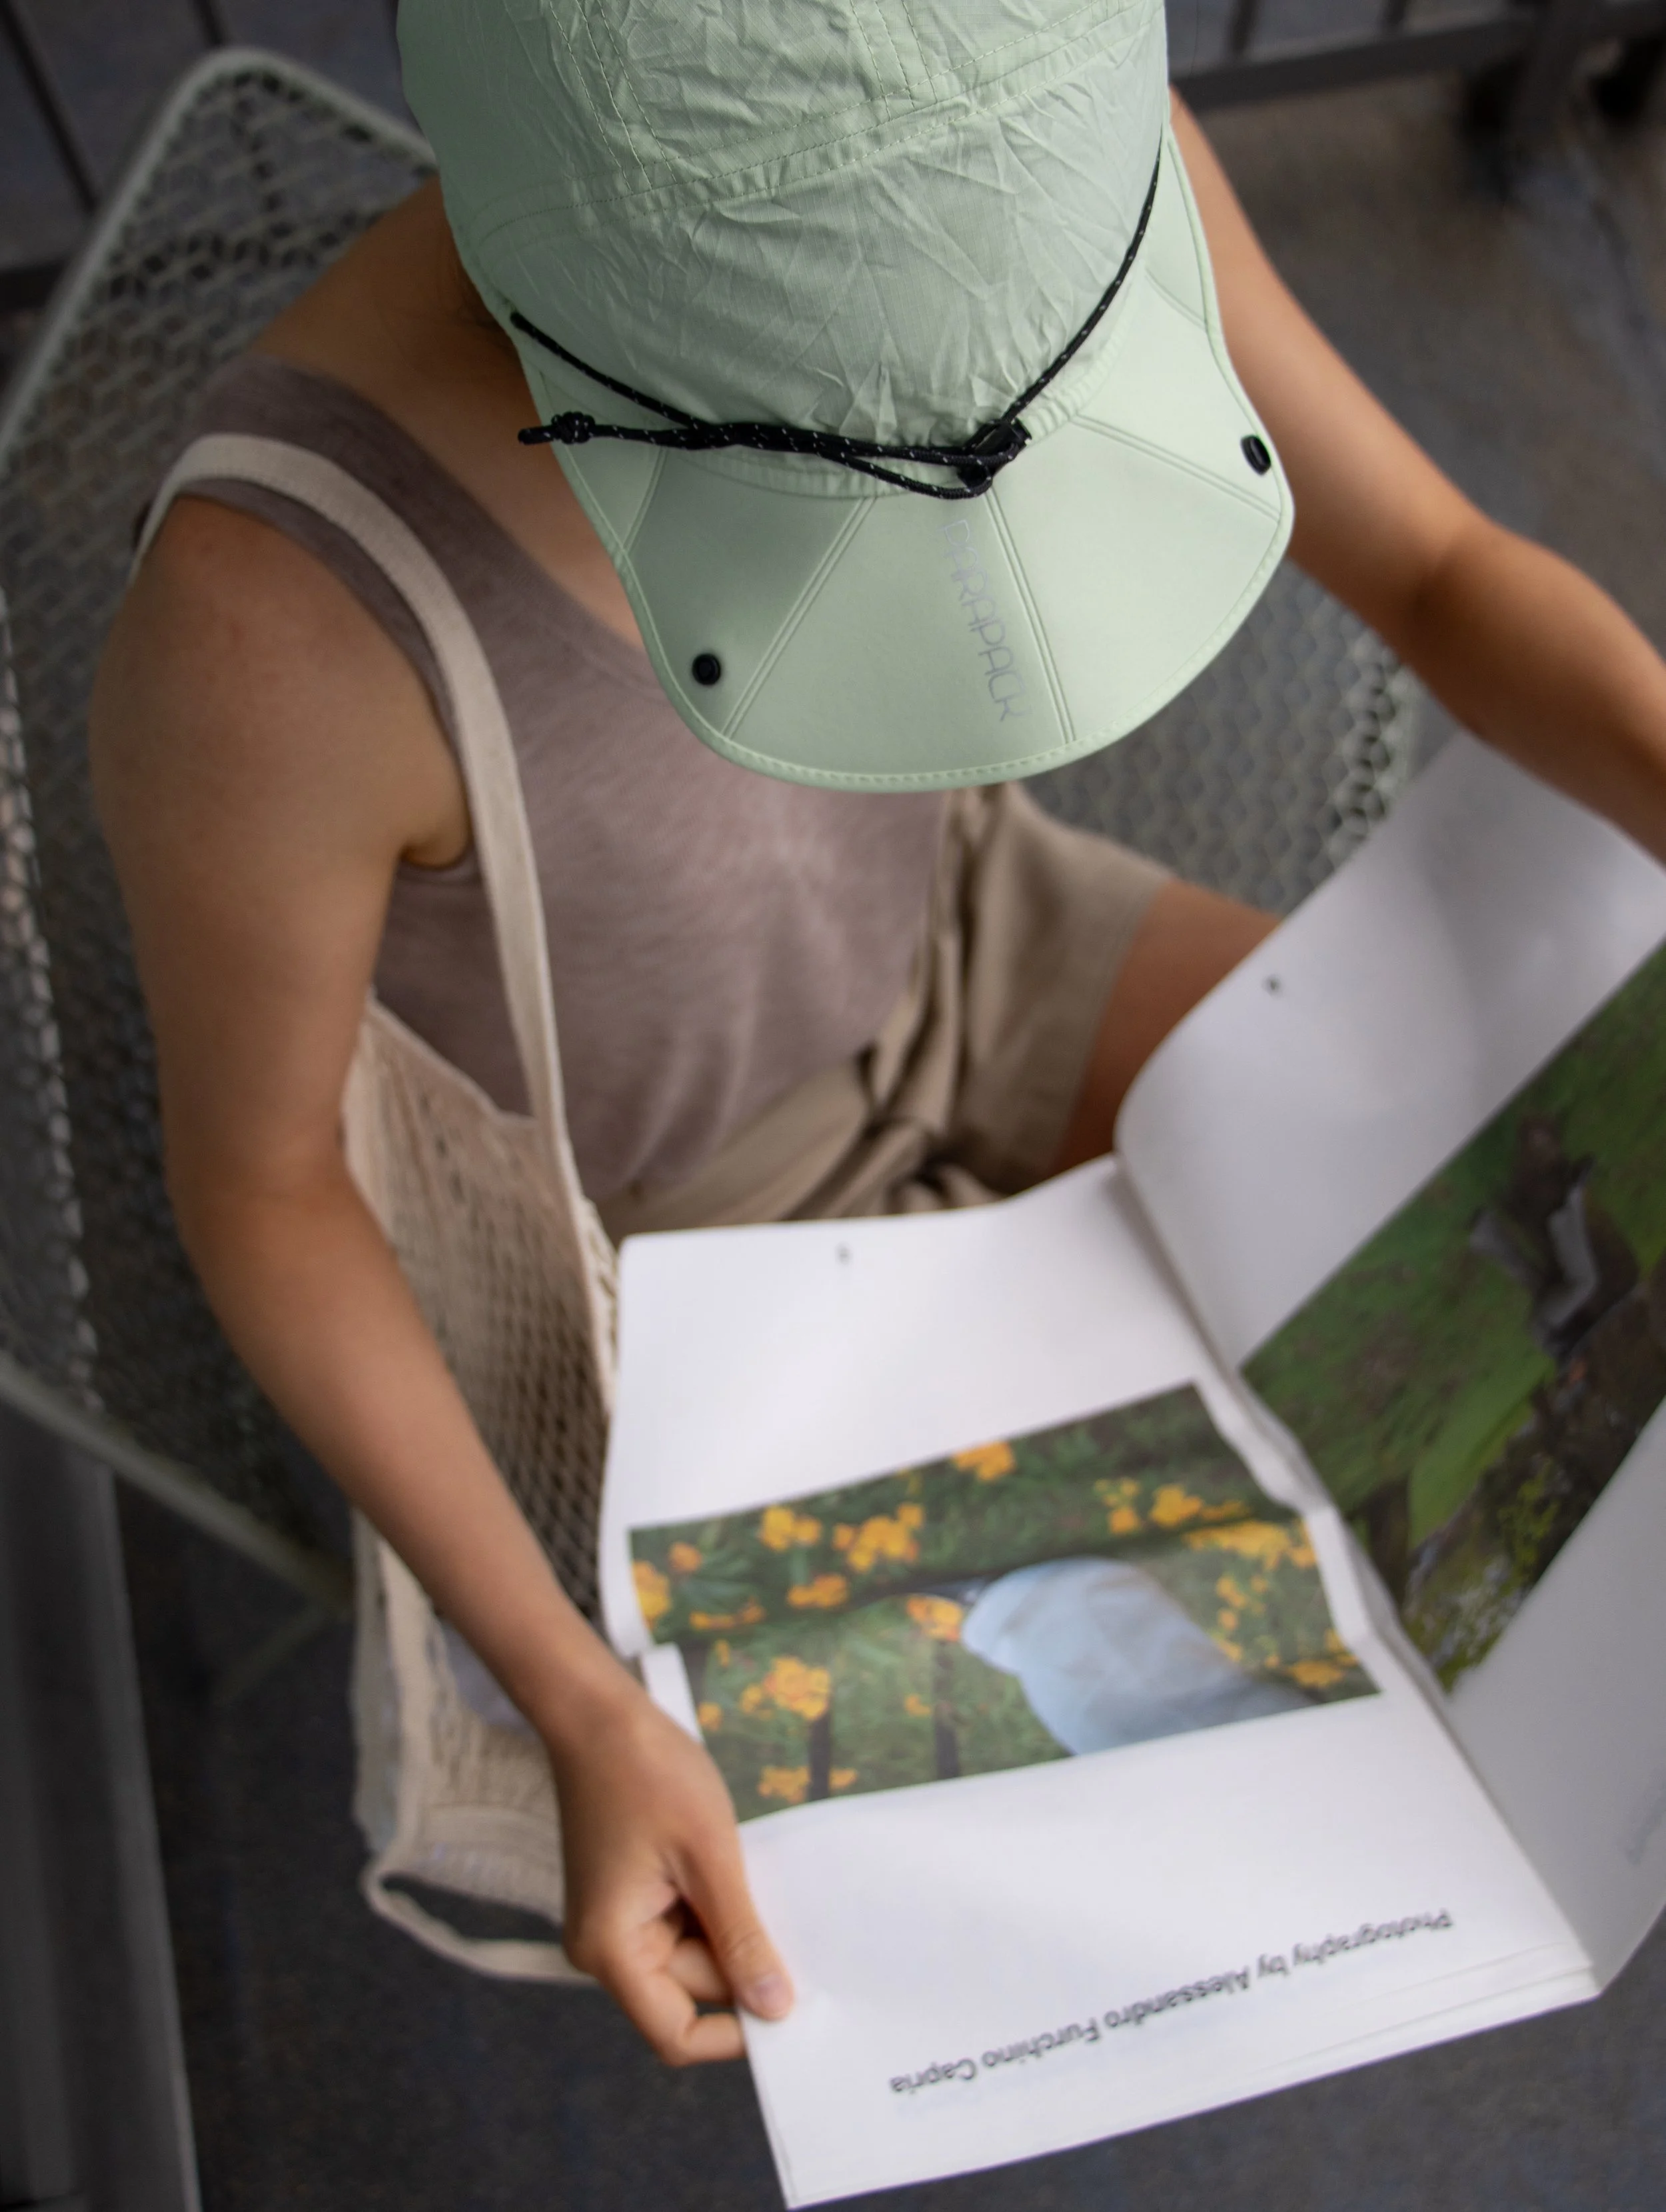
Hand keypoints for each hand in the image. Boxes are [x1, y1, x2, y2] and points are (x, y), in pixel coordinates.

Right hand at [549, 1683, 793, 2062]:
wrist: (598, 1713)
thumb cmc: (647, 1773)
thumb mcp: (710, 1857)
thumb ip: (741, 1938)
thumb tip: (774, 2009)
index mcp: (611, 1950)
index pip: (677, 2034)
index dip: (736, 2033)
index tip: (790, 2002)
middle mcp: (604, 1949)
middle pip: (690, 1992)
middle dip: (741, 1962)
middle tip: (783, 1914)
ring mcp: (616, 1923)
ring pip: (693, 1957)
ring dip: (730, 1928)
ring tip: (749, 1873)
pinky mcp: (629, 1898)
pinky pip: (683, 1925)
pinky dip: (715, 1907)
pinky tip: (732, 1868)